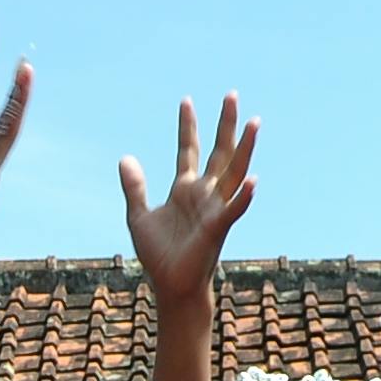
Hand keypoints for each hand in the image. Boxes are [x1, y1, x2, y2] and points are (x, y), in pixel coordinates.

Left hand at [121, 95, 260, 309]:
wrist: (170, 285)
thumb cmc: (159, 254)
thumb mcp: (139, 215)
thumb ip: (135, 187)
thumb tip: (125, 158)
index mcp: (185, 189)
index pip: (189, 149)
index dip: (187, 126)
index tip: (186, 101)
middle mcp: (205, 194)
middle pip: (220, 152)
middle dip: (225, 124)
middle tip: (231, 95)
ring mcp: (214, 209)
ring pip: (235, 172)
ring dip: (245, 148)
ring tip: (253, 122)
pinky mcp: (218, 228)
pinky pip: (234, 210)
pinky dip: (244, 197)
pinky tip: (254, 180)